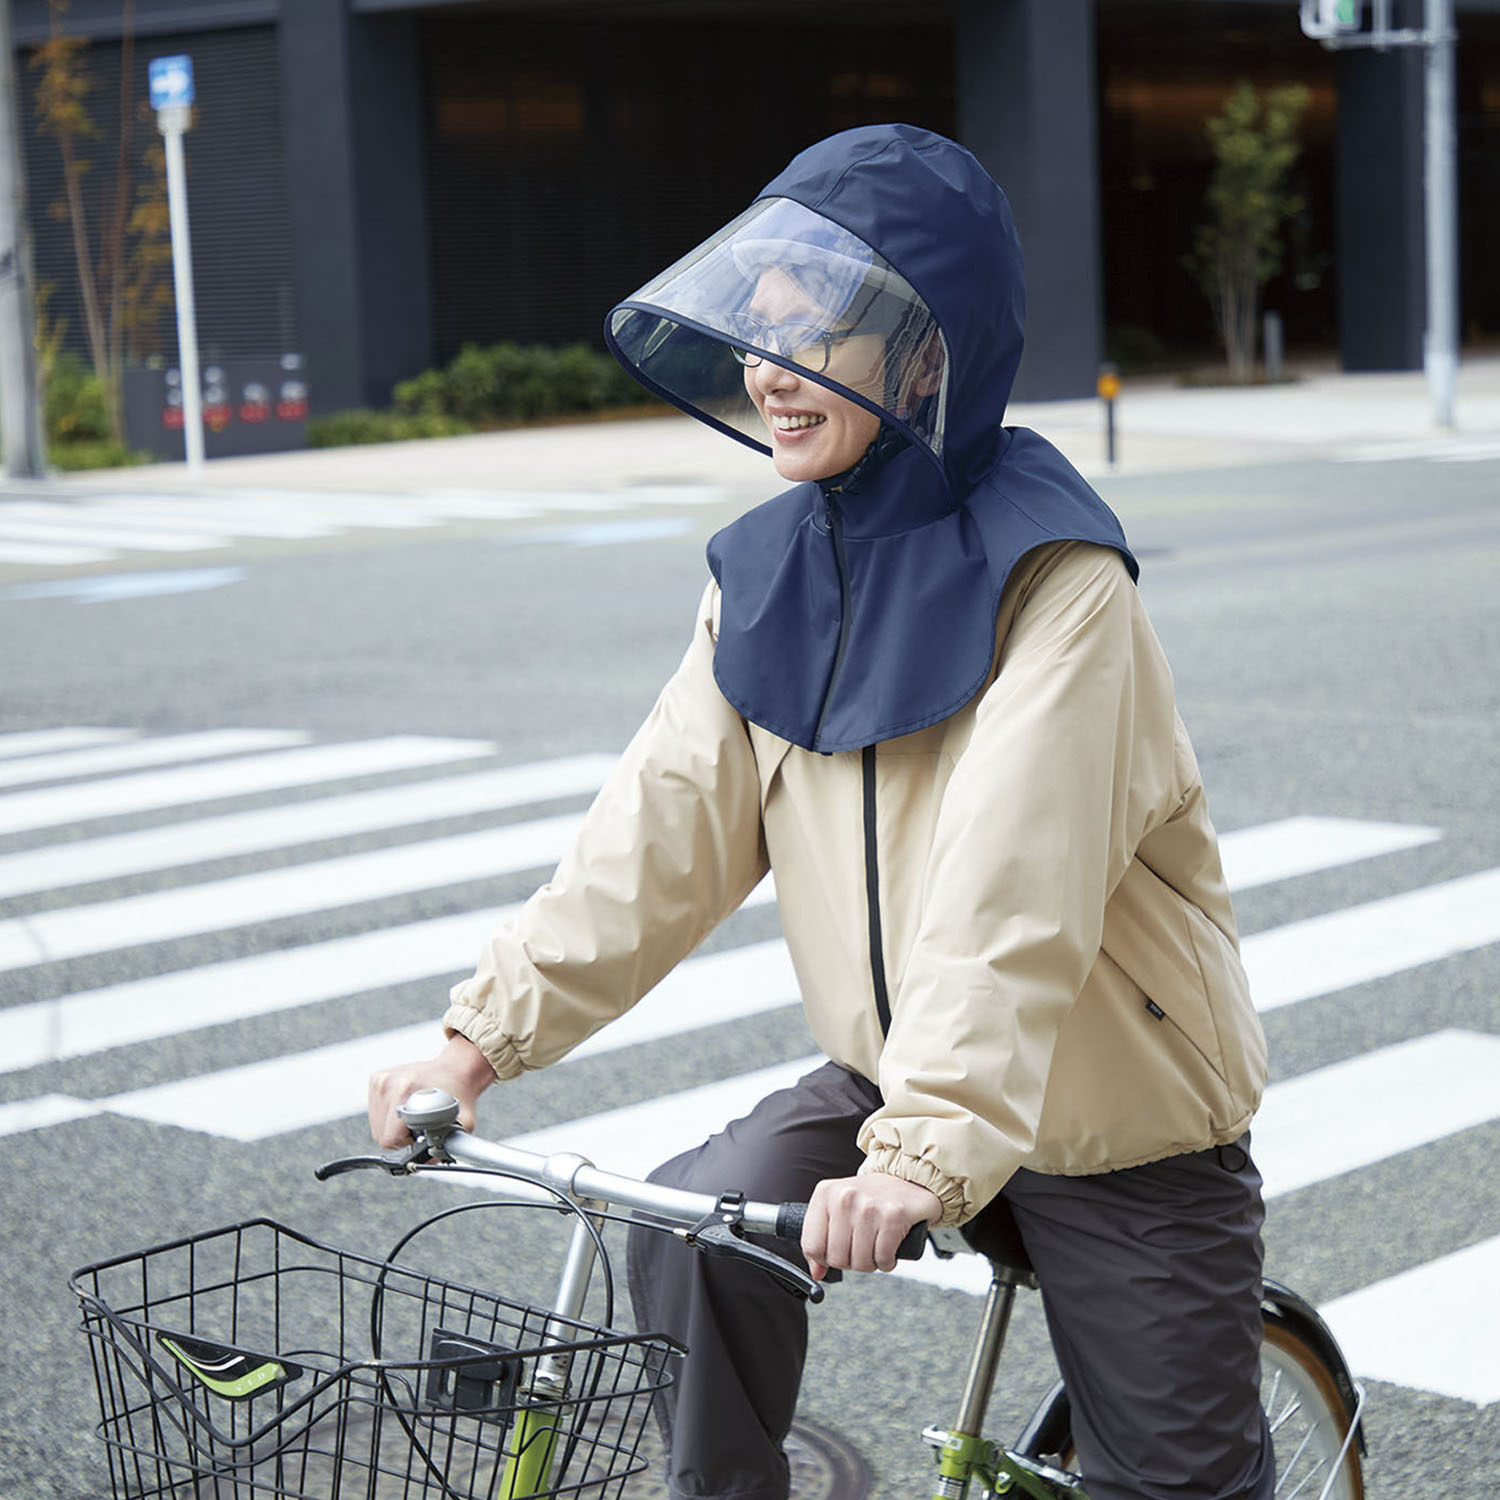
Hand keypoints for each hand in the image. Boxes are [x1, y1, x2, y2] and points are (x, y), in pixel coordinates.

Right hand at [367, 1033, 495, 1147]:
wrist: (457, 1068)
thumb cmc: (459, 1094)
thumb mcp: (463, 1123)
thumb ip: (448, 1147)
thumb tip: (428, 1163)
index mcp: (405, 1090)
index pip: (390, 1138)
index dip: (407, 1145)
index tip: (420, 1138)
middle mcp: (389, 1083)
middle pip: (381, 1134)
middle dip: (400, 1138)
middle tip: (419, 1128)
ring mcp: (381, 1079)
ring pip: (376, 1124)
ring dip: (393, 1127)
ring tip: (413, 1116)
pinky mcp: (377, 1078)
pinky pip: (375, 1111)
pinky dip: (389, 1116)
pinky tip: (405, 1108)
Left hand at [800, 1173, 941, 1280]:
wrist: (907, 1179)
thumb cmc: (871, 1197)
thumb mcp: (838, 1209)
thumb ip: (822, 1238)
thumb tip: (816, 1272)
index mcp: (825, 1194)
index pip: (811, 1246)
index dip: (823, 1259)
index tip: (834, 1254)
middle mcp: (844, 1197)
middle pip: (836, 1258)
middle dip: (850, 1262)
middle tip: (860, 1249)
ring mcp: (868, 1206)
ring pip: (860, 1262)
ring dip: (871, 1263)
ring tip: (875, 1247)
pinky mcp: (893, 1216)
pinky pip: (883, 1259)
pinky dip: (887, 1262)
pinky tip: (889, 1249)